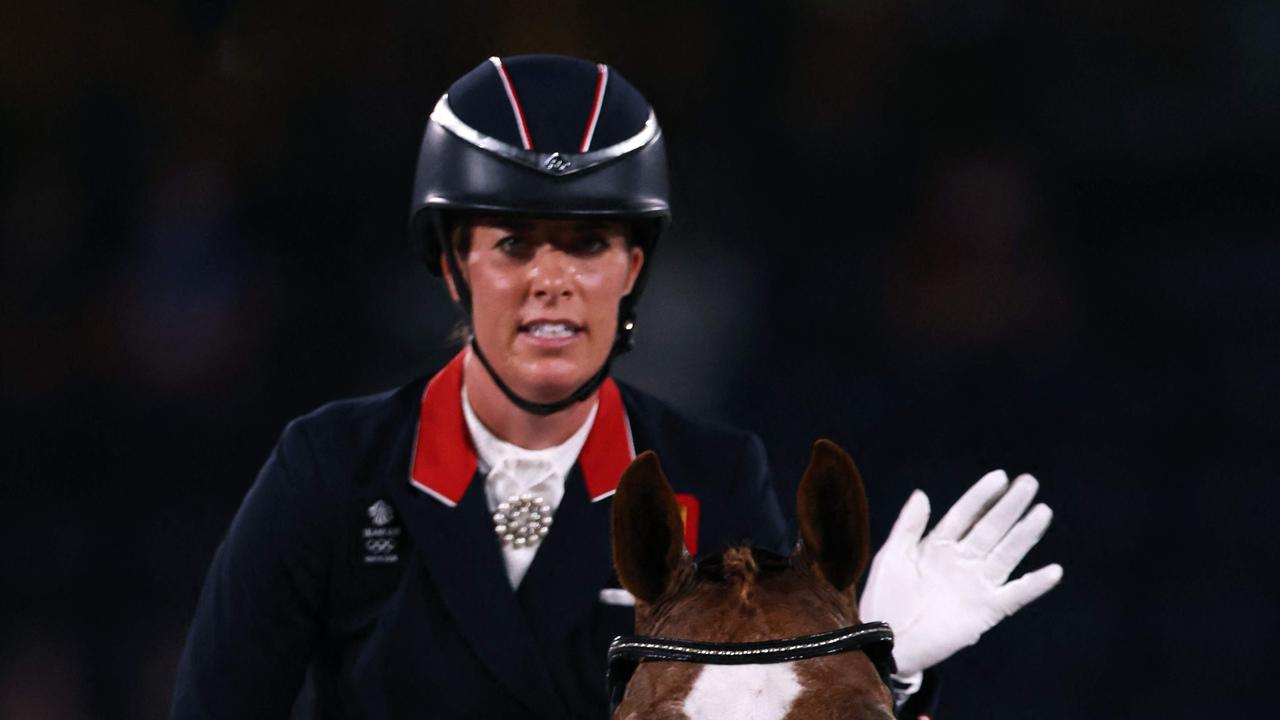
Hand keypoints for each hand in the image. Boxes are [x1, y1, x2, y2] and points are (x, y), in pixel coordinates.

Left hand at [859, 470, 1062, 677]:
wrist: (886, 639)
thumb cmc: (885, 596)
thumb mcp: (892, 556)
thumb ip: (908, 526)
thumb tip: (922, 493)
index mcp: (939, 544)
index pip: (966, 514)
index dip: (982, 495)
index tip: (1000, 476)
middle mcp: (963, 560)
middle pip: (991, 528)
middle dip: (1009, 506)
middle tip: (1030, 482)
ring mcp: (977, 583)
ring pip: (1006, 554)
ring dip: (1025, 534)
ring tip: (1042, 511)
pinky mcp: (986, 610)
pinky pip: (1015, 595)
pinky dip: (1034, 585)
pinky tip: (1053, 571)